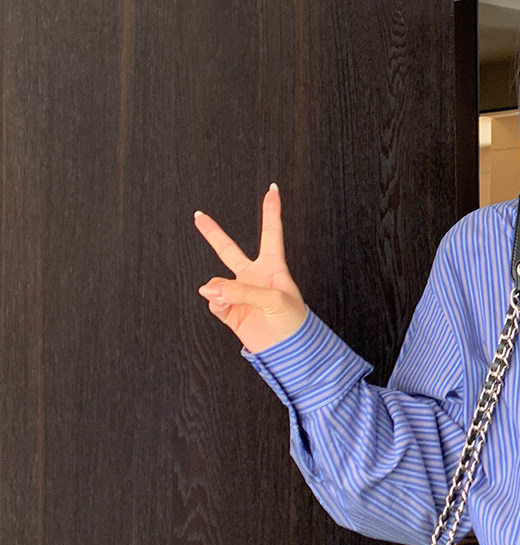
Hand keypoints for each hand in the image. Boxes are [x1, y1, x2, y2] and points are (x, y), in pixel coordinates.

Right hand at [193, 183, 308, 353]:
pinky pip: (215, 303)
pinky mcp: (232, 313)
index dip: (271, 211)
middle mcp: (255, 278)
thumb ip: (241, 290)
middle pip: (230, 250)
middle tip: (199, 216)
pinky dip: (216, 304)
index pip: (271, 232)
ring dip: (217, 288)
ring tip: (223, 296)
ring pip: (216, 282)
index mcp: (273, 267)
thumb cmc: (294, 322)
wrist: (291, 353)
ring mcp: (241, 295)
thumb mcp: (274, 299)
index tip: (272, 190)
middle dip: (213, 233)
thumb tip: (209, 289)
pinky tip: (223, 306)